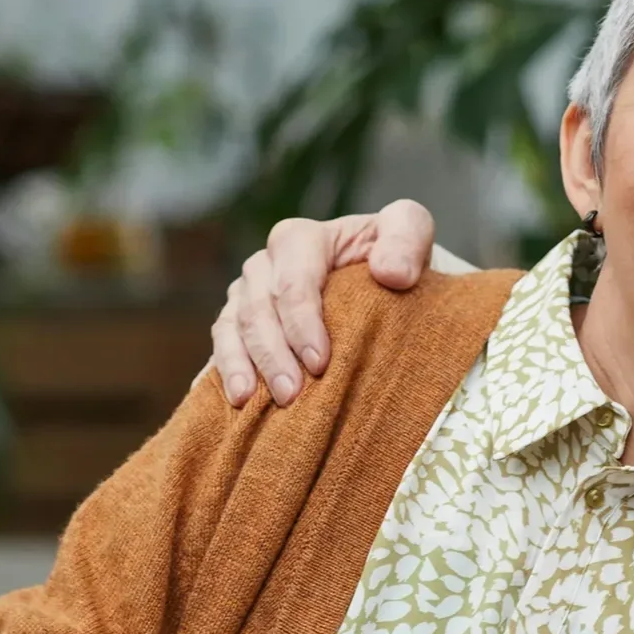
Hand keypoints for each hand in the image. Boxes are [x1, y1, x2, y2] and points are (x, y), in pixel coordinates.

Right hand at [204, 199, 434, 405]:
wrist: (378, 281)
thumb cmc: (391, 254)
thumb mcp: (411, 230)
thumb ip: (406, 239)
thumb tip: (390, 272)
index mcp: (301, 239)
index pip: (293, 279)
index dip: (301, 320)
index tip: (320, 363)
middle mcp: (265, 264)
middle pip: (258, 307)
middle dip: (272, 353)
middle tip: (291, 395)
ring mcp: (247, 294)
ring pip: (233, 326)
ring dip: (244, 365)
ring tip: (252, 403)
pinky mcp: (237, 323)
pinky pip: (223, 344)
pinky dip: (226, 370)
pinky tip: (236, 399)